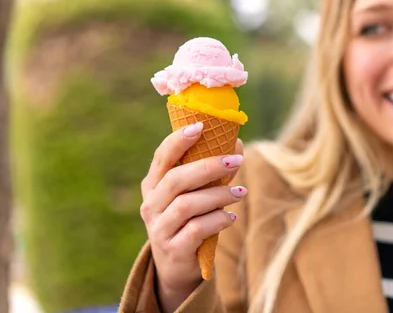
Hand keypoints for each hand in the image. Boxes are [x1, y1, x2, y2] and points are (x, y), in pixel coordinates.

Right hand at [139, 123, 245, 311]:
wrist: (176, 267)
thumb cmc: (189, 220)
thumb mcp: (195, 194)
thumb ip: (211, 172)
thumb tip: (236, 143)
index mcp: (153, 185)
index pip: (161, 157)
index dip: (178, 140)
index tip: (201, 126)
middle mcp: (151, 205)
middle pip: (176, 179)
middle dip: (208, 166)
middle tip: (236, 160)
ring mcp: (159, 229)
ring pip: (187, 204)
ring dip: (218, 195)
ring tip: (241, 192)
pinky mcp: (173, 250)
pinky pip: (196, 229)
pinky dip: (218, 220)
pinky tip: (231, 217)